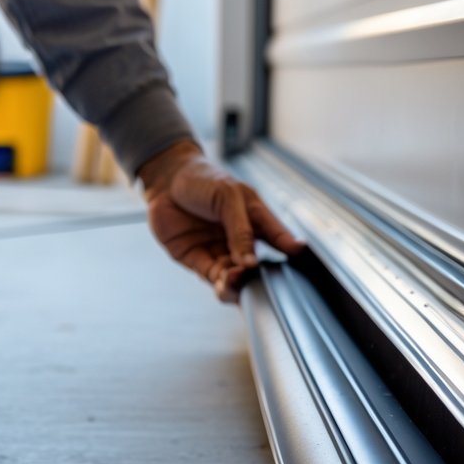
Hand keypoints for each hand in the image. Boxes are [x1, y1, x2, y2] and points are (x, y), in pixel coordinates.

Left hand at [139, 140, 305, 302]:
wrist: (165, 178)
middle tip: (257, 276)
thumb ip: (241, 231)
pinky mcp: (198, 259)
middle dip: (259, 275)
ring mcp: (219, 249)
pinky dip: (222, 284)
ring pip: (236, 276)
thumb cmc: (202, 179)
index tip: (299, 257)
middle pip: (257, 264)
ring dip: (239, 282)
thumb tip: (251, 263)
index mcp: (254, 217)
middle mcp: (240, 237)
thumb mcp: (228, 197)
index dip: (289, 248)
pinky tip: (226, 283)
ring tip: (237, 279)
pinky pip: (214, 278)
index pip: (277, 237)